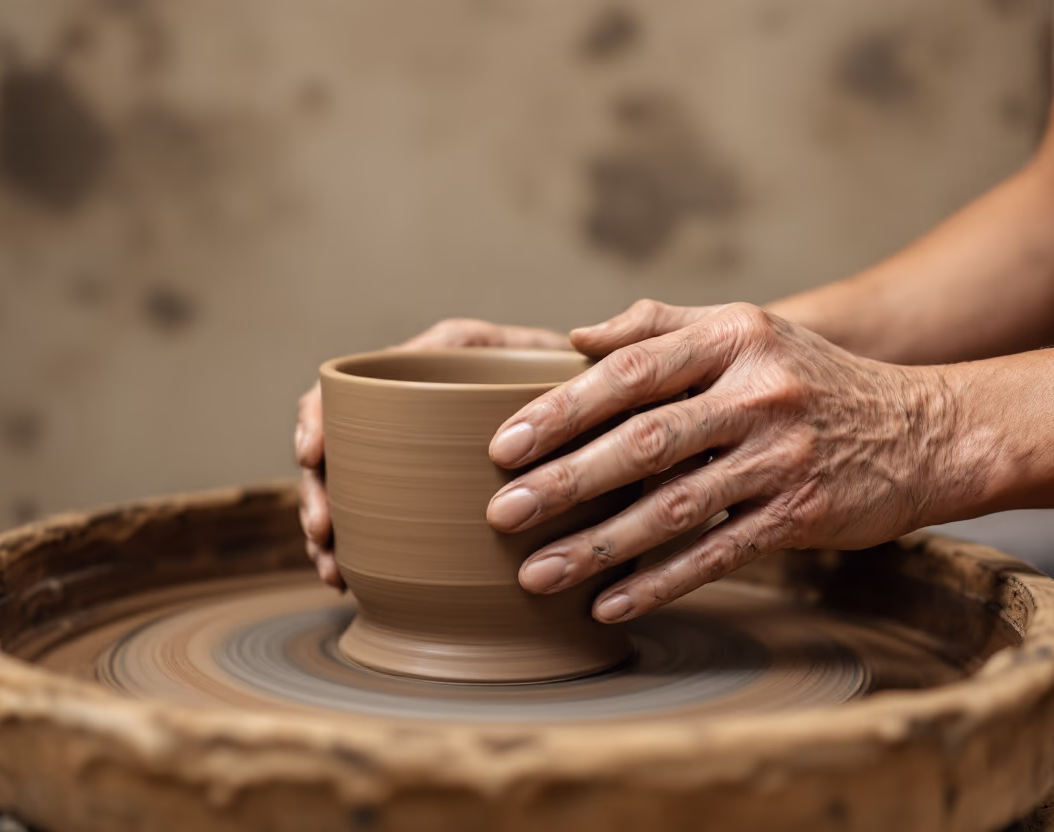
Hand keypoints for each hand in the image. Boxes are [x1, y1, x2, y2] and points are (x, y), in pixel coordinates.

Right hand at [297, 318, 571, 587]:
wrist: (596, 425)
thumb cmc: (590, 391)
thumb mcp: (583, 369)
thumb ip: (579, 355)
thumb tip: (579, 341)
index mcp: (444, 360)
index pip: (358, 381)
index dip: (322, 416)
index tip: (312, 456)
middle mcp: (419, 399)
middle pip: (339, 438)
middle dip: (319, 489)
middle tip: (322, 534)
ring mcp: (415, 447)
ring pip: (348, 483)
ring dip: (329, 526)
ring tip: (333, 570)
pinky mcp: (422, 488)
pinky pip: (373, 514)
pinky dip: (354, 546)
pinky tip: (348, 579)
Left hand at [486, 300, 953, 621]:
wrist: (920, 429)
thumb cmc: (805, 376)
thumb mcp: (743, 328)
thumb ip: (659, 326)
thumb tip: (574, 337)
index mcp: (731, 337)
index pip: (630, 372)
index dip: (561, 410)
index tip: (503, 446)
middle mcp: (757, 393)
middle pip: (643, 442)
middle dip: (564, 482)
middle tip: (501, 514)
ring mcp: (781, 458)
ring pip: (674, 509)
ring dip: (599, 546)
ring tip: (536, 574)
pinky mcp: (800, 515)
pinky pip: (717, 555)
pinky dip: (659, 582)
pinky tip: (608, 606)